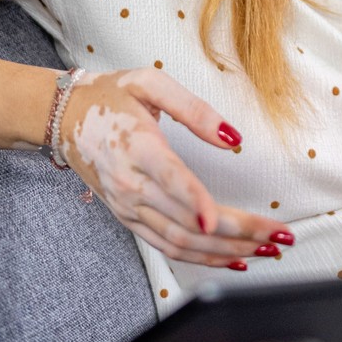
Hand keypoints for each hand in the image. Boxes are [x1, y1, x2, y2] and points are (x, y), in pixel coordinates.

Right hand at [60, 68, 292, 267]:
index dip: (197, 203)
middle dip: (239, 233)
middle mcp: (131, 185)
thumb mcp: (149, 83)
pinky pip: (167, 247)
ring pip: (181, 242)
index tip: (221, 221)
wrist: (62, 117)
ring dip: (227, 252)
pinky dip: (201, 258)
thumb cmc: (108, 97)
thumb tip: (233, 137)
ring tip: (267, 250)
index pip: (171, 181)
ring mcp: (128, 207)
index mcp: (137, 147)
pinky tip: (232, 258)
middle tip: (280, 237)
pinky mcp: (128, 218)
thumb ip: (194, 110)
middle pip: (187, 221)